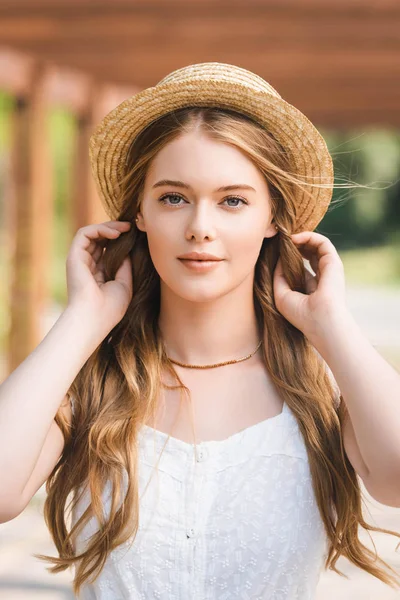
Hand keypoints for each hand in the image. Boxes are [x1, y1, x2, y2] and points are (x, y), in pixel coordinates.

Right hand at [65, 220, 132, 336]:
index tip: (135, 236)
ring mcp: (79, 260)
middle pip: (99, 240)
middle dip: (115, 230)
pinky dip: (100, 229)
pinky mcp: (74, 256)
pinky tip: (116, 234)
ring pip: (92, 233)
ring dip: (109, 227)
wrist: (94, 317)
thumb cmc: (110, 307)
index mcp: (97, 274)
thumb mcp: (124, 284)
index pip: (106, 250)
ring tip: (125, 228)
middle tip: (131, 227)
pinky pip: (84, 233)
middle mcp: (87, 266)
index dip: (119, 240)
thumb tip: (127, 250)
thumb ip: (124, 266)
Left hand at [273, 231, 348, 341]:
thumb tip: (279, 259)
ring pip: (316, 246)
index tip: (276, 253)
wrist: (321, 320)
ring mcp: (329, 269)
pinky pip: (322, 242)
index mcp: (312, 287)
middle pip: (310, 254)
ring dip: (301, 238)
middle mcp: (322, 277)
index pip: (302, 267)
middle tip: (281, 242)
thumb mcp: (282, 295)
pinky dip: (308, 236)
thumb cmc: (301, 313)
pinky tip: (293, 239)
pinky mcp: (333, 261)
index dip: (289, 258)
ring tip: (286, 239)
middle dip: (295, 245)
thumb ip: (279, 276)